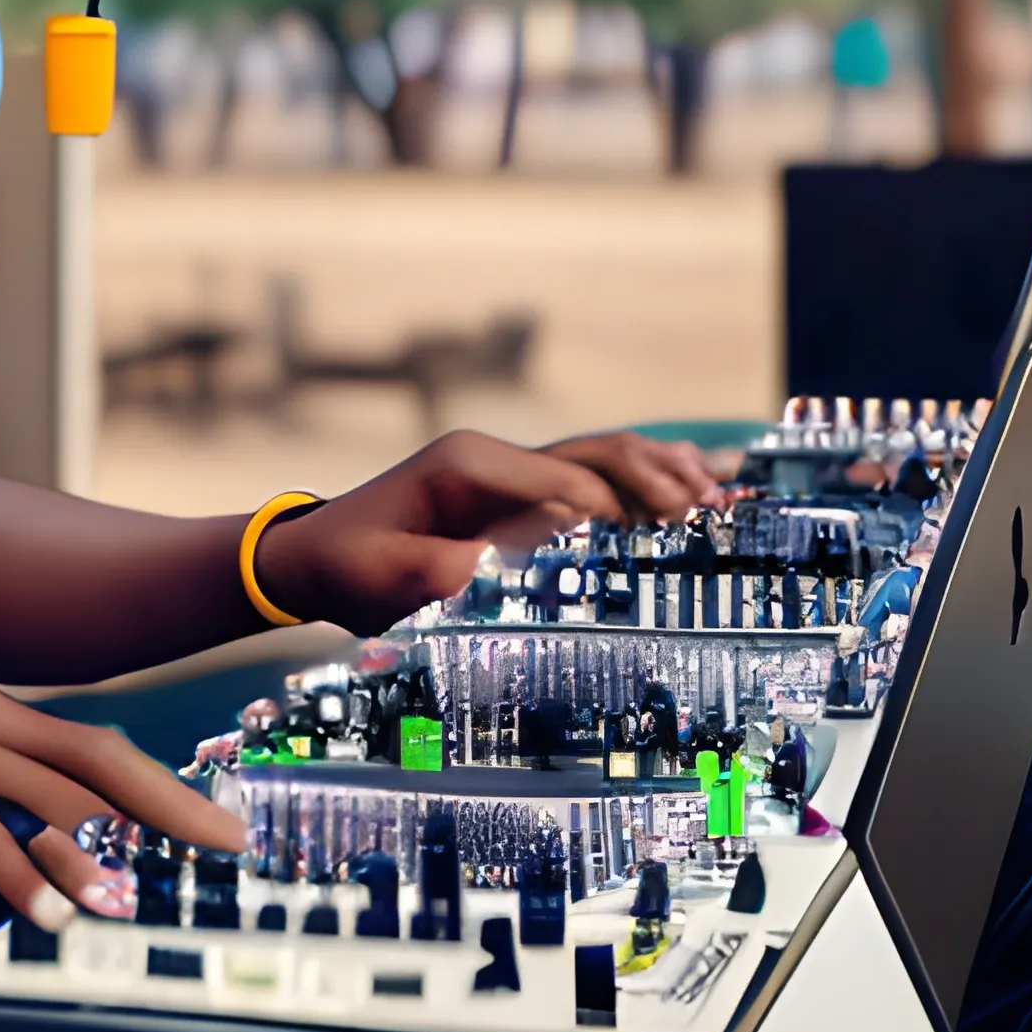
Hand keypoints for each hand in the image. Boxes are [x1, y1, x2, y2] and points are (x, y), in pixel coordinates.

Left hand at [252, 428, 719, 636]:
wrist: (312, 556)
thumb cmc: (347, 566)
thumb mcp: (383, 577)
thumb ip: (443, 571)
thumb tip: (504, 566)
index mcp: (469, 464)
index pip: (562, 481)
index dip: (613, 510)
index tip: (665, 535)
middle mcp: (495, 459)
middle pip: (594, 454)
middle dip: (655, 476)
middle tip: (711, 506)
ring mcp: (507, 475)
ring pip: (598, 461)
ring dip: (656, 473)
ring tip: (720, 491)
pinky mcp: (513, 498)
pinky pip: (584, 485)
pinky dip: (634, 488)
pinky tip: (683, 495)